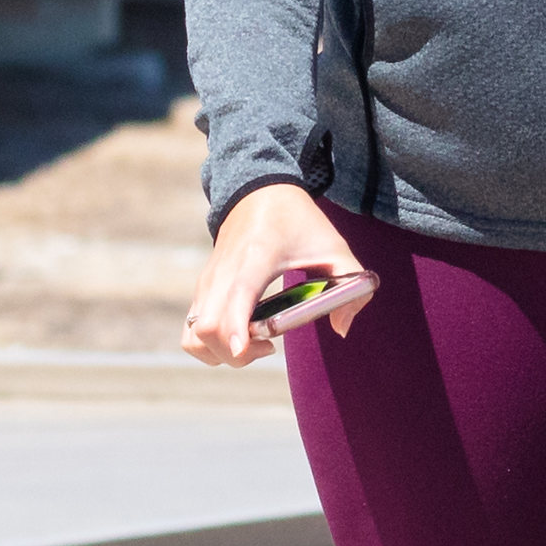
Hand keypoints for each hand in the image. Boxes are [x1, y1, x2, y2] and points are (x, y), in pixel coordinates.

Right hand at [182, 181, 366, 368]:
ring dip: (219, 353)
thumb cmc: (298, 220)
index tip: (243, 350)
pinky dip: (211, 344)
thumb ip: (353, 288)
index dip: (234, 330)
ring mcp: (208, 281)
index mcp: (257, 257)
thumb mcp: (335, 246)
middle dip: (233, 354)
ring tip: (252, 342)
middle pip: (206, 329)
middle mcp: (224, 271)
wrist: (258, 191)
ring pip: (192, 334)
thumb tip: (342, 329)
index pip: (236, 298)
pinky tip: (241, 333)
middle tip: (268, 344)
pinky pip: (192, 329)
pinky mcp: (202, 289)